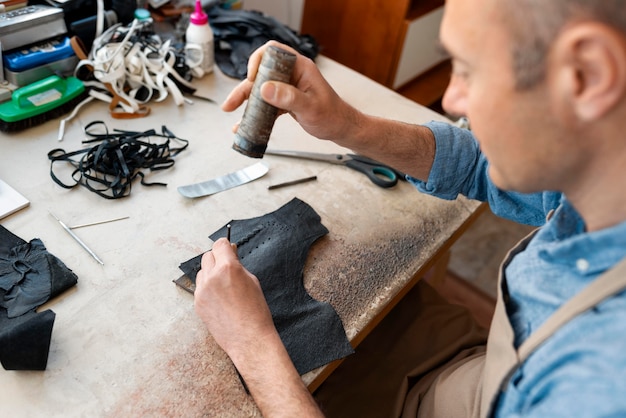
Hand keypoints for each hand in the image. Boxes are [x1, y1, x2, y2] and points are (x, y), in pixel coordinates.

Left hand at [194, 238, 323, 416]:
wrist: (249, 339)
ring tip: (224, 286)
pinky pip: (200, 288)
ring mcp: (202, 291)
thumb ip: (238, 266)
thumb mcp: (252, 281)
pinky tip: (220, 298)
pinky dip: (208, 288)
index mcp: (229, 268)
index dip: (225, 245)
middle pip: (208, 256)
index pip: (220, 244)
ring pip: (202, 271)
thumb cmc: (256, 311)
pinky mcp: (197, 303)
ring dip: (210, 273)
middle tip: (227, 267)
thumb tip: (230, 254)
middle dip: (217, 258)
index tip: (228, 249)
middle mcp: (212, 277)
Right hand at [221, 40, 361, 142]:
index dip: (258, 60)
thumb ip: (289, 97)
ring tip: (232, 114)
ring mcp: (287, 87)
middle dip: (244, 87)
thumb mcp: (310, 108)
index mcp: (300, 67)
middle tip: (231, 103)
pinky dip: (255, 113)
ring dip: (246, 101)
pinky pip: (266, 103)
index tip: (252, 78)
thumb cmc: (333, 116)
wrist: (341, 129)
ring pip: (261, 89)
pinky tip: (245, 124)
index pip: (273, 51)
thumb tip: (266, 88)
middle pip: (261, 73)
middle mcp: (291, 74)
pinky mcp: (285, 100)